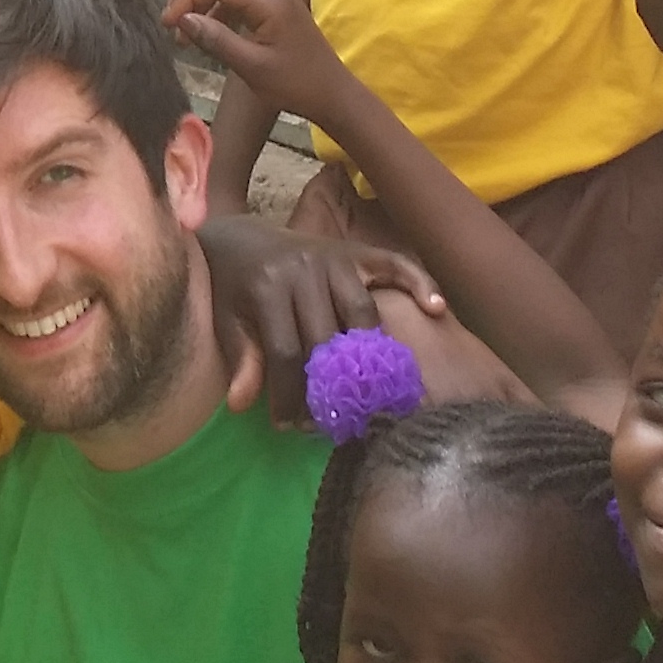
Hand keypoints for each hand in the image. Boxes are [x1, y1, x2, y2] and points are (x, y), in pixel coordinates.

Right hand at [162, 0, 348, 116]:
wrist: (332, 93)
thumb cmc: (296, 86)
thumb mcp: (253, 68)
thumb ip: (216, 40)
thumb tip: (182, 20)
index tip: (168, 24)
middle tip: (171, 24)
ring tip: (184, 31)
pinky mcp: (271, 2)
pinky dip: (213, 5)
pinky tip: (205, 30)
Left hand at [197, 214, 449, 418]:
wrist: (240, 237)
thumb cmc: (233, 288)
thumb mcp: (227, 320)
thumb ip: (240, 358)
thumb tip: (241, 405)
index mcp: (267, 286)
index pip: (286, 352)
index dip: (289, 394)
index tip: (289, 425)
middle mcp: (305, 268)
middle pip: (328, 337)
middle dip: (329, 385)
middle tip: (331, 417)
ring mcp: (335, 258)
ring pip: (363, 312)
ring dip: (370, 354)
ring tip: (369, 391)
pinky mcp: (357, 252)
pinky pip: (395, 265)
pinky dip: (419, 283)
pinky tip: (436, 309)